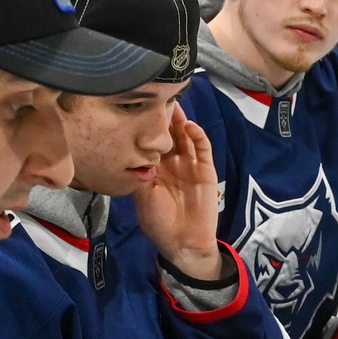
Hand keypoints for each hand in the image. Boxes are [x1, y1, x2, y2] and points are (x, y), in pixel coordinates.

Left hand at [133, 102, 226, 279]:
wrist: (182, 242)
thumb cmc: (158, 221)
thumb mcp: (140, 195)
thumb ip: (139, 171)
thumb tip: (132, 147)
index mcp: (153, 168)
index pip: (150, 141)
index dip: (147, 126)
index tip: (140, 108)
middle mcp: (171, 163)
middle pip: (168, 134)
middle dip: (164, 117)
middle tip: (159, 97)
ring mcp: (189, 165)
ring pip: (185, 137)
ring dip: (180, 122)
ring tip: (175, 105)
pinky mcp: (205, 170)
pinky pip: (203, 149)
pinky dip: (198, 136)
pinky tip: (190, 126)